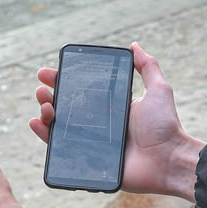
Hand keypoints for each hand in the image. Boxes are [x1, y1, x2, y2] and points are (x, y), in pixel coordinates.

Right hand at [30, 41, 205, 200]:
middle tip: (42, 89)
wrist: (169, 159)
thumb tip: (134, 46)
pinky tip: (38, 124)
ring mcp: (93, 143)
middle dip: (49, 96)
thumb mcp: (158, 90)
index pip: (81, 90)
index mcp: (111, 107)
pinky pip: (61, 149)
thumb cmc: (165, 126)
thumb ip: (148, 67)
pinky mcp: (89, 161)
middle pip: (66, 107)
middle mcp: (99, 124)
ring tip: (44, 105)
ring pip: (60, 126)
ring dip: (46, 113)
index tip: (47, 72)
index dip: (62, 81)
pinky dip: (46, 137)